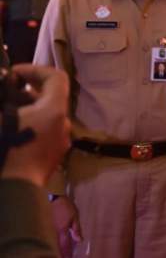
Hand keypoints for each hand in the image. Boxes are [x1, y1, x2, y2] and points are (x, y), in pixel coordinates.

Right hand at [1, 64, 70, 185]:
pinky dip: (28, 128)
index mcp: (54, 110)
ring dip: (25, 111)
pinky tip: (8, 133)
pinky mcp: (51, 159)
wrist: (10, 193)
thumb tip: (5, 92)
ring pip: (45, 118)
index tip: (12, 73)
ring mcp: (59, 143)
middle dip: (25, 92)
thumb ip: (4, 99)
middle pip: (49, 98)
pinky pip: (42, 135)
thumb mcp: (0, 117)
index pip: (55, 77)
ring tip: (4, 114)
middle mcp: (62, 124)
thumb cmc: (4, 150)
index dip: (34, 70)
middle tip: (3, 93)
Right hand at [51, 196, 81, 256]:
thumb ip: (76, 229)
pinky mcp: (51, 225)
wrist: (55, 198)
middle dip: (62, 252)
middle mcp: (56, 231)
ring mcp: (52, 228)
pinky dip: (58, 241)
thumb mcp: (74, 217)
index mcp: (62, 230)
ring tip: (63, 253)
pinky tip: (60, 243)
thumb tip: (79, 240)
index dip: (66, 253)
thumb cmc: (66, 207)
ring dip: (60, 248)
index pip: (65, 245)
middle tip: (66, 257)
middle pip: (59, 245)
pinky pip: (55, 236)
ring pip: (56, 241)